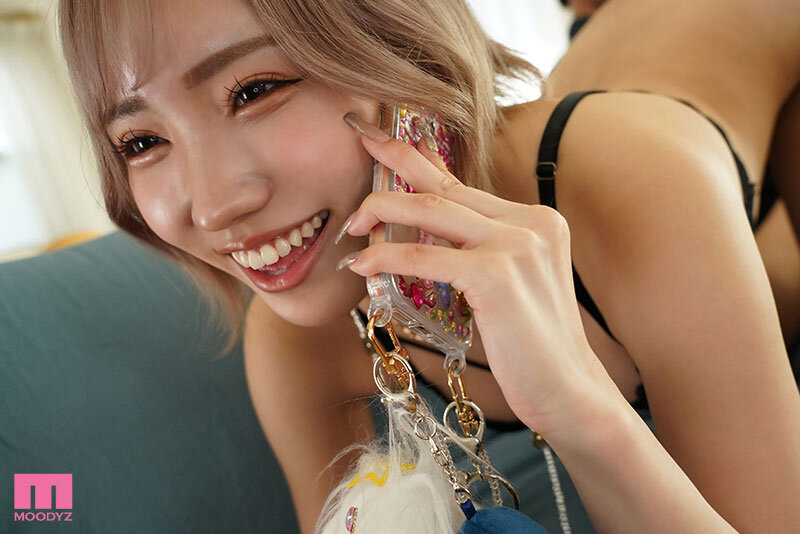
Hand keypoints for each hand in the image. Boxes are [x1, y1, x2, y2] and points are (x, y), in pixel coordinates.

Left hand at [337, 112, 615, 436]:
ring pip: (430, 210)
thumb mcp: (510, 285)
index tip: (383, 141)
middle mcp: (530, 222)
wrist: (568, 392)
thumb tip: (422, 235)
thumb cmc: (531, 346)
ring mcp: (516, 244)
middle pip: (443, 185)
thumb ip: (478, 251)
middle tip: (360, 148)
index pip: (463, 183)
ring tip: (354, 227)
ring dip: (381, 212)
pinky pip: (423, 255)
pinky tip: (365, 266)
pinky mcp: (496, 274)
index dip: (418, 159)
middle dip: (393, 165)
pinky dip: (387, 257)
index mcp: (535, 220)